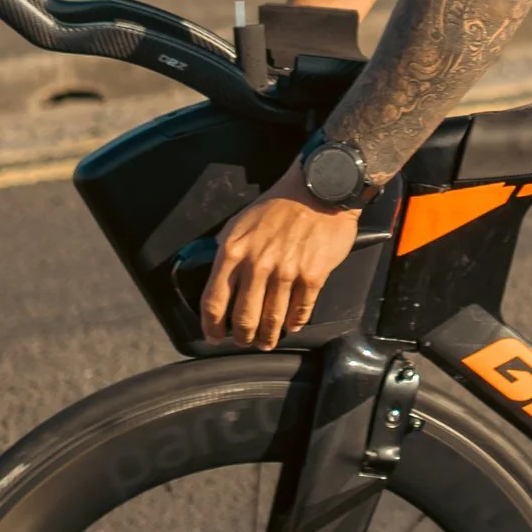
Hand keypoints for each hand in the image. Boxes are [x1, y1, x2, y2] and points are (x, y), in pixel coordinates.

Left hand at [202, 168, 363, 347]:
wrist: (320, 190)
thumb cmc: (280, 204)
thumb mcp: (241, 221)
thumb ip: (228, 248)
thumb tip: (220, 274)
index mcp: (234, 251)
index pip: (214, 300)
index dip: (211, 326)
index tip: (214, 336)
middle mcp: (258, 264)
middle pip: (244, 317)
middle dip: (243, 336)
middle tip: (245, 342)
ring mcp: (287, 271)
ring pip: (272, 318)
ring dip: (269, 336)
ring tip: (267, 341)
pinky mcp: (313, 275)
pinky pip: (301, 309)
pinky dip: (296, 322)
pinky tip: (292, 326)